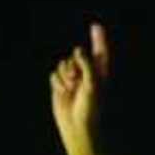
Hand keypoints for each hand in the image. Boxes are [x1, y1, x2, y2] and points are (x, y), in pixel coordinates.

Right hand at [50, 23, 108, 147]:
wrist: (78, 129)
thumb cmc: (91, 109)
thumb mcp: (93, 84)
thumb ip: (87, 64)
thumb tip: (77, 50)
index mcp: (100, 73)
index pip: (99, 52)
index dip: (98, 39)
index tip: (96, 26)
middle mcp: (86, 75)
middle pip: (75, 56)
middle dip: (73, 65)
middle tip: (76, 80)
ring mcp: (73, 80)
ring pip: (63, 64)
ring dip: (65, 75)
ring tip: (71, 89)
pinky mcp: (61, 87)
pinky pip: (54, 75)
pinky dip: (57, 83)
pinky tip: (63, 93)